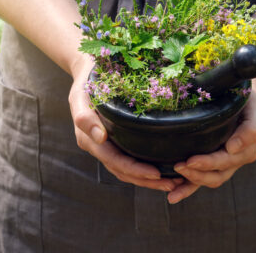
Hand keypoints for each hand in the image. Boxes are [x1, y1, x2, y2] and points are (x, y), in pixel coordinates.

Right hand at [68, 55, 183, 191]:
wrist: (88, 69)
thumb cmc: (86, 80)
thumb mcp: (81, 95)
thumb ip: (85, 118)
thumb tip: (99, 138)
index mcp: (88, 139)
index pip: (114, 161)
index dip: (135, 170)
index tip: (157, 174)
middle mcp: (97, 146)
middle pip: (123, 171)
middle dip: (147, 181)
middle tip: (173, 185)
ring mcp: (106, 145)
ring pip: (127, 170)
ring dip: (149, 180)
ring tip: (174, 183)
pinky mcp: (115, 140)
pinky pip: (130, 158)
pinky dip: (146, 167)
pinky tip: (165, 168)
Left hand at [167, 82, 255, 203]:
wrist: (244, 96)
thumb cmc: (249, 100)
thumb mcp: (255, 109)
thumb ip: (250, 129)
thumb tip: (232, 149)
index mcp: (248, 149)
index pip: (227, 160)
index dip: (208, 163)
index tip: (190, 160)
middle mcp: (238, 159)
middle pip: (217, 174)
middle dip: (196, 174)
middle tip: (178, 166)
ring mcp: (226, 164)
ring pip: (210, 180)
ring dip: (191, 183)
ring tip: (172, 185)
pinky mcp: (214, 163)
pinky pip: (202, 179)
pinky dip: (187, 189)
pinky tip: (172, 196)